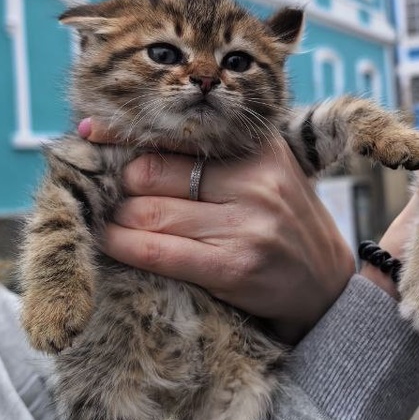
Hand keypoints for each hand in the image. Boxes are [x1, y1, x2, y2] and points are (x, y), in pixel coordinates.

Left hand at [80, 120, 355, 343]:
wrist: (326, 287)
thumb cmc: (282, 226)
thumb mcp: (264, 175)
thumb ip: (215, 155)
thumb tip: (132, 140)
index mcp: (260, 147)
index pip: (176, 133)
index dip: (128, 134)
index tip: (92, 132)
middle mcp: (256, 180)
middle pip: (152, 173)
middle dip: (121, 186)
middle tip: (108, 194)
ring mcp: (247, 224)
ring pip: (148, 213)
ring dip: (116, 219)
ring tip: (106, 220)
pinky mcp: (235, 266)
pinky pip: (159, 252)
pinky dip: (124, 246)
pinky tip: (110, 242)